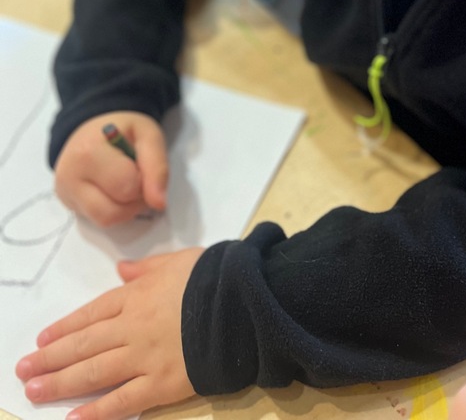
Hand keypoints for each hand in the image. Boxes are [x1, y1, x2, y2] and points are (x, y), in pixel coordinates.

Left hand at [16, 246, 204, 419]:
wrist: (243, 302)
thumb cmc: (214, 277)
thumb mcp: (179, 261)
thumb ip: (147, 267)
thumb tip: (121, 270)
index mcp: (137, 295)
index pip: (91, 314)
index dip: (64, 327)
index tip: (42, 339)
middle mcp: (133, 327)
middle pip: (83, 344)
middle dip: (50, 358)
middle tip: (23, 369)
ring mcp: (144, 357)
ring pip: (93, 372)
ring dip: (60, 383)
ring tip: (34, 391)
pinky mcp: (160, 384)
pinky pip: (122, 401)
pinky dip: (96, 412)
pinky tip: (73, 419)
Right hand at [54, 111, 168, 225]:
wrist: (93, 130)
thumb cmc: (122, 131)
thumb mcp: (148, 135)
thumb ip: (157, 166)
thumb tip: (159, 203)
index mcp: (88, 152)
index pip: (126, 187)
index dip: (144, 182)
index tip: (142, 167)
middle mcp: (69, 176)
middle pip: (113, 211)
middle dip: (135, 199)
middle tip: (137, 177)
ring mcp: (65, 193)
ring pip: (105, 221)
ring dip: (125, 209)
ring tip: (127, 186)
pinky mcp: (68, 205)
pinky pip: (98, 220)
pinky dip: (114, 211)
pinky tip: (113, 191)